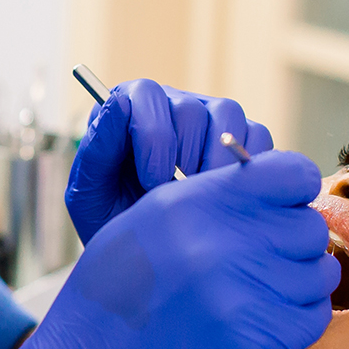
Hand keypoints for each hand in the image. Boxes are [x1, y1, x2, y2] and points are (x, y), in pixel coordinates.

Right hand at [0, 151, 336, 348]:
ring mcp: (242, 294)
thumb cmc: (108, 305)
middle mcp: (221, 241)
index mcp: (192, 203)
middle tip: (263, 266)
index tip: (277, 212)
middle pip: (308, 225)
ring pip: (319, 273)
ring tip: (259, 299)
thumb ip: (205, 201)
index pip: (290, 172)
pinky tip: (262, 328)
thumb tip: (265, 192)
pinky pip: (313, 318)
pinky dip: (296, 323)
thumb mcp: (141, 225)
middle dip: (292, 244)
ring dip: (297, 285)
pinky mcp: (256, 344)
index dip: (291, 193)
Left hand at [64, 79, 274, 244]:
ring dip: (218, 162)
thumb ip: (99, 149)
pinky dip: (249, 167)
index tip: (151, 180)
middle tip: (179, 197)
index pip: (146, 94)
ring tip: (205, 200)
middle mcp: (172, 105)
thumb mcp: (91, 193)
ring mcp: (210, 118)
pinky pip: (257, 136)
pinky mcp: (242, 139)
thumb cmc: (112, 219)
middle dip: (185, 156)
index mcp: (130, 109)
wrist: (149, 254)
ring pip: (228, 115)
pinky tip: (230, 198)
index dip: (153, 136)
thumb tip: (116, 104)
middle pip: (190, 108)